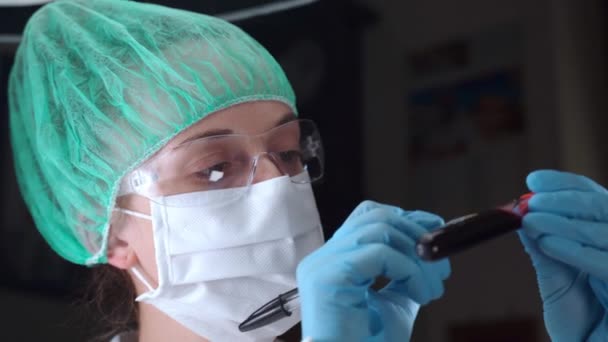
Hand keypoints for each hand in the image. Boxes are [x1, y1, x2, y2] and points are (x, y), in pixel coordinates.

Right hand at [297, 201, 450, 341]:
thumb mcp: (395, 303)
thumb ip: (405, 274)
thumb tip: (430, 248)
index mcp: (335, 261)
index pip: (368, 217)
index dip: (406, 219)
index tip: (436, 235)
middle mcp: (323, 258)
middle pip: (374, 217)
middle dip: (416, 237)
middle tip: (440, 269)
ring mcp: (322, 265)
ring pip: (379, 231)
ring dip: (417, 258)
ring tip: (431, 289)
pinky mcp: (328, 277)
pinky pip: (378, 254)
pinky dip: (409, 271)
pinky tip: (420, 295)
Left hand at [519, 170, 607, 341]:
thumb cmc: (576, 318)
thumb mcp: (555, 276)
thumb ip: (543, 247)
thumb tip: (521, 215)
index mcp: (607, 235)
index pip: (593, 196)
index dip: (565, 184)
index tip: (533, 180)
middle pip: (602, 207)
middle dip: (564, 199)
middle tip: (531, 202)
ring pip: (603, 230)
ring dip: (563, 222)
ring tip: (531, 221)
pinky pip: (607, 262)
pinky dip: (575, 250)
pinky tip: (546, 243)